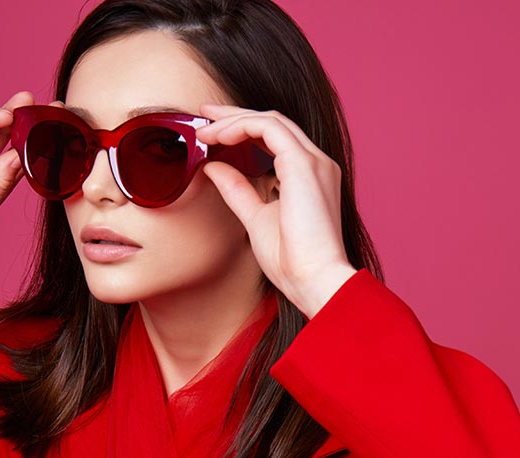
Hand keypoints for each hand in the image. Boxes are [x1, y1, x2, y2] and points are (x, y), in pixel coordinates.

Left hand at [196, 103, 356, 317]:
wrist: (314, 280)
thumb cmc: (292, 261)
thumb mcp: (256, 218)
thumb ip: (238, 190)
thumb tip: (213, 168)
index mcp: (309, 176)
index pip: (275, 137)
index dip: (242, 127)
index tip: (212, 130)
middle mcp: (316, 163)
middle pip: (273, 122)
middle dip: (235, 115)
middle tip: (204, 115)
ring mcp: (313, 161)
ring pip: (270, 120)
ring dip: (234, 120)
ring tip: (205, 128)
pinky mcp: (303, 164)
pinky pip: (268, 128)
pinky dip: (241, 126)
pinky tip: (219, 136)